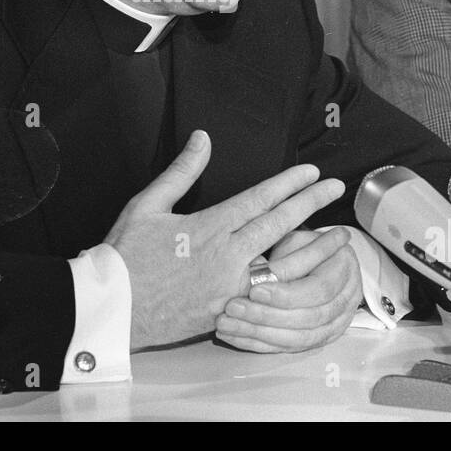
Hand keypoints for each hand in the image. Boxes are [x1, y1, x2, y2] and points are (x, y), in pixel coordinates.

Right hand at [104, 130, 345, 350]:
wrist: (112, 308)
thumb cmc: (125, 255)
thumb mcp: (148, 204)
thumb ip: (181, 171)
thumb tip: (202, 138)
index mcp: (208, 226)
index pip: (259, 199)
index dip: (289, 183)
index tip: (311, 172)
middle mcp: (225, 256)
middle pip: (278, 225)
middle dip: (310, 204)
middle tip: (335, 188)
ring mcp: (230, 287)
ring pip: (284, 265)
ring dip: (314, 248)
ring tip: (338, 236)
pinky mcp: (228, 312)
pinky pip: (270, 296)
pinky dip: (294, 284)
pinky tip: (310, 276)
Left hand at [213, 226, 362, 352]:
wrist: (320, 261)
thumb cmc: (305, 246)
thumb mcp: (297, 241)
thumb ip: (284, 260)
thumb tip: (259, 276)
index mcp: (344, 268)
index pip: (318, 289)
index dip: (285, 294)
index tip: (254, 290)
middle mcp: (346, 300)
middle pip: (309, 318)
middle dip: (266, 316)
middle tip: (232, 308)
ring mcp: (336, 324)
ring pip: (298, 338)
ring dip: (258, 333)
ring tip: (226, 324)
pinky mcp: (319, 339)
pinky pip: (289, 348)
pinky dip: (259, 343)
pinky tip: (234, 336)